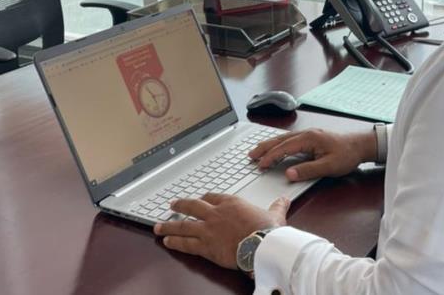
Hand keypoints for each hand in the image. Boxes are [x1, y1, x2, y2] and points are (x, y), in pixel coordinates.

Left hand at [153, 193, 289, 268]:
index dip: (205, 199)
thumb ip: (277, 206)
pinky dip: (175, 242)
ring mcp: (208, 229)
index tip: (200, 199)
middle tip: (172, 205)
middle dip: (180, 205)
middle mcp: (216, 213)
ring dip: (169, 225)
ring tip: (158, 226)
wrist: (262, 244)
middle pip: (193, 206)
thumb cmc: (268, 230)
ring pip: (183, 225)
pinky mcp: (205, 245)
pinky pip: (185, 243)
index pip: (213, 197)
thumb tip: (284, 200)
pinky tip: (166, 241)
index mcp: (232, 203)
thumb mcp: (275, 214)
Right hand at [249, 128, 375, 180]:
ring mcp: (308, 134)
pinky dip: (279, 144)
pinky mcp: (311, 138)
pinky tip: (275, 148)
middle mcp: (306, 134)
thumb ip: (308, 170)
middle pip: (280, 140)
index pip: (284, 147)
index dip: (271, 157)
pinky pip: (290, 140)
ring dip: (269, 145)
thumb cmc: (347, 155)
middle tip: (251, 155)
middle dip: (264, 147)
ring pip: (284, 139)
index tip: (260, 165)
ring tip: (257, 151)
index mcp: (309, 138)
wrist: (361, 145)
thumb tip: (289, 174)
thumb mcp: (328, 166)